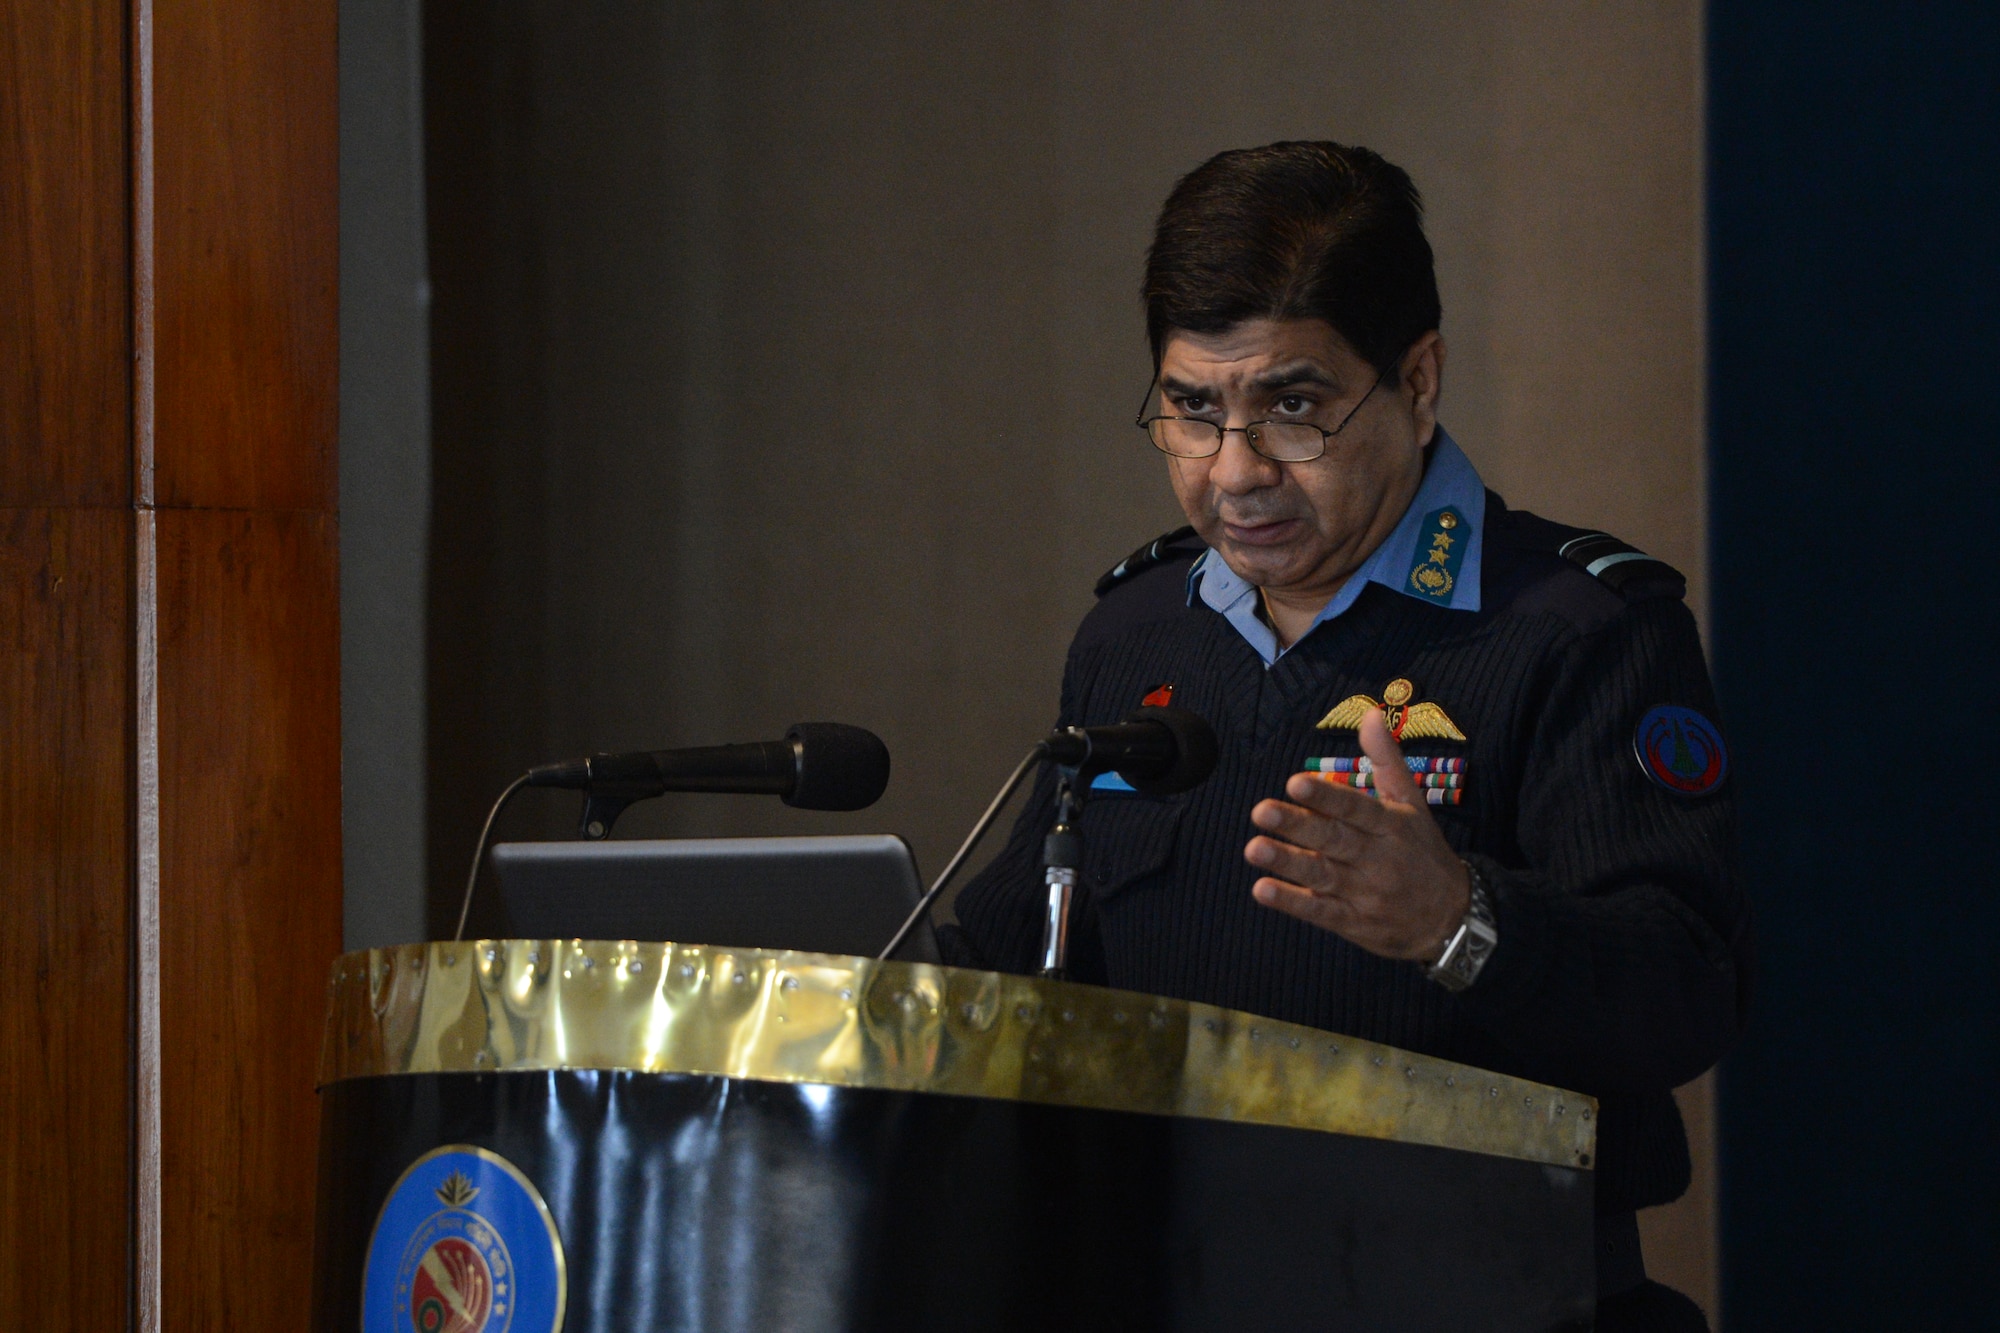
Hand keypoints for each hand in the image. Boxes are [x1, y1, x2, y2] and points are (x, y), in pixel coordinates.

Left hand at [1245, 708, 1470, 959]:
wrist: (1452, 918)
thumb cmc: (1423, 852)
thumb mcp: (1413, 805)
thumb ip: (1386, 761)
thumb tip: (1370, 714)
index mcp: (1391, 826)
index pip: (1357, 808)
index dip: (1327, 796)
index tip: (1295, 782)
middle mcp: (1379, 859)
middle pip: (1335, 840)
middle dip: (1298, 826)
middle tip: (1261, 811)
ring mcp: (1366, 893)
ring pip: (1323, 876)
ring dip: (1287, 863)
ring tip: (1253, 848)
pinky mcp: (1354, 922)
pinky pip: (1321, 912)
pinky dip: (1292, 903)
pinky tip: (1262, 890)